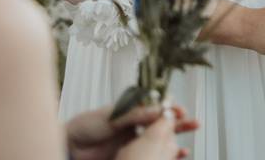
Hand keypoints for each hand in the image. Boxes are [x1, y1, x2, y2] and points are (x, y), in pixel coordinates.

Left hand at [67, 103, 197, 159]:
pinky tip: (176, 157)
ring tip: (189, 142)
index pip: (157, 108)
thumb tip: (158, 109)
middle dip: (179, 123)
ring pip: (160, 140)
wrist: (70, 147)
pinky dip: (164, 156)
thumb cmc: (87, 126)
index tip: (181, 111)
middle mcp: (136, 126)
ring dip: (175, 141)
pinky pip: (151, 156)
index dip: (170, 109)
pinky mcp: (131, 156)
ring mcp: (134, 141)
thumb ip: (135, 114)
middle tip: (194, 123)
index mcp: (132, 111)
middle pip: (163, 124)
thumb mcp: (111, 116)